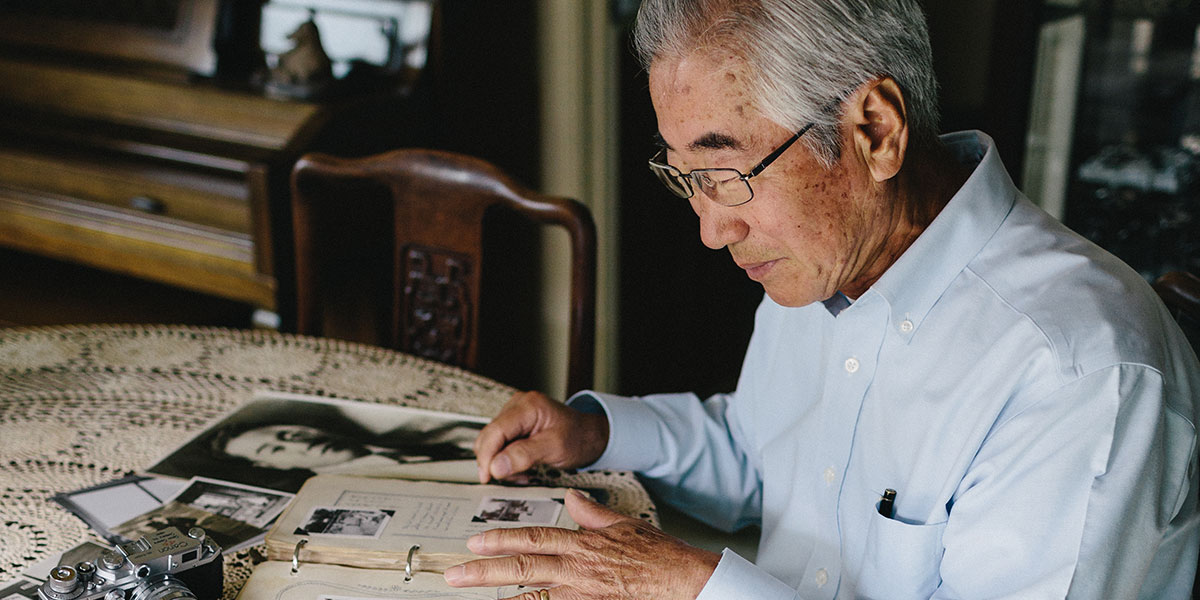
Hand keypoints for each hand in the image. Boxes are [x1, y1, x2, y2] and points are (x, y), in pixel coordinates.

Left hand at [443, 489, 719, 599]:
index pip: (533, 539)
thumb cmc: (658, 555)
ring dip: (499, 593)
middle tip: (455, 574)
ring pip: (531, 594)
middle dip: (484, 570)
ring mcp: (582, 593)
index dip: (501, 539)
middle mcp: (576, 569)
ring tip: (472, 591)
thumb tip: (572, 500)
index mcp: (582, 544)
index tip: (475, 539)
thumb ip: (593, 513)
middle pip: (522, 568)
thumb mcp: (623, 523)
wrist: (682, 580)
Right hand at [474, 391, 608, 482]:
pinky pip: (500, 444)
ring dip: (501, 462)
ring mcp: (514, 414)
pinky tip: (521, 467)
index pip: (495, 431)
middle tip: (512, 477)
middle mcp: (518, 406)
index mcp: (528, 406)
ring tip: (522, 473)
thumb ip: (524, 455)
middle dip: (494, 461)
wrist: (590, 436)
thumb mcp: (554, 448)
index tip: (487, 476)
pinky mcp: (514, 425)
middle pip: (489, 436)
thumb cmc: (578, 437)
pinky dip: (506, 459)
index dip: (487, 456)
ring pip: (492, 442)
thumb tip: (496, 467)